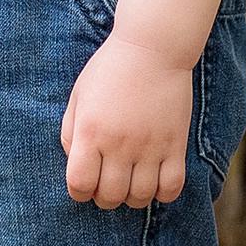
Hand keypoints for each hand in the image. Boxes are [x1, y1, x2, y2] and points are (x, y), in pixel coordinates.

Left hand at [59, 33, 191, 208]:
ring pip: (140, 197)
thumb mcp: (79, 96)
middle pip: (109, 196)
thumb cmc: (110, 69)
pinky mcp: (175, 144)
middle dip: (104, 197)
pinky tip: (155, 180)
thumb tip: (75, 164)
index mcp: (91, 131)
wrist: (152, 47)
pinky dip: (162, 193)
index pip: (80, 185)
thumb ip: (70, 133)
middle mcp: (119, 143)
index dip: (79, 192)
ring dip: (132, 198)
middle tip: (107, 183)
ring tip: (130, 182)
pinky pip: (171, 187)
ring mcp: (149, 145)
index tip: (84, 184)